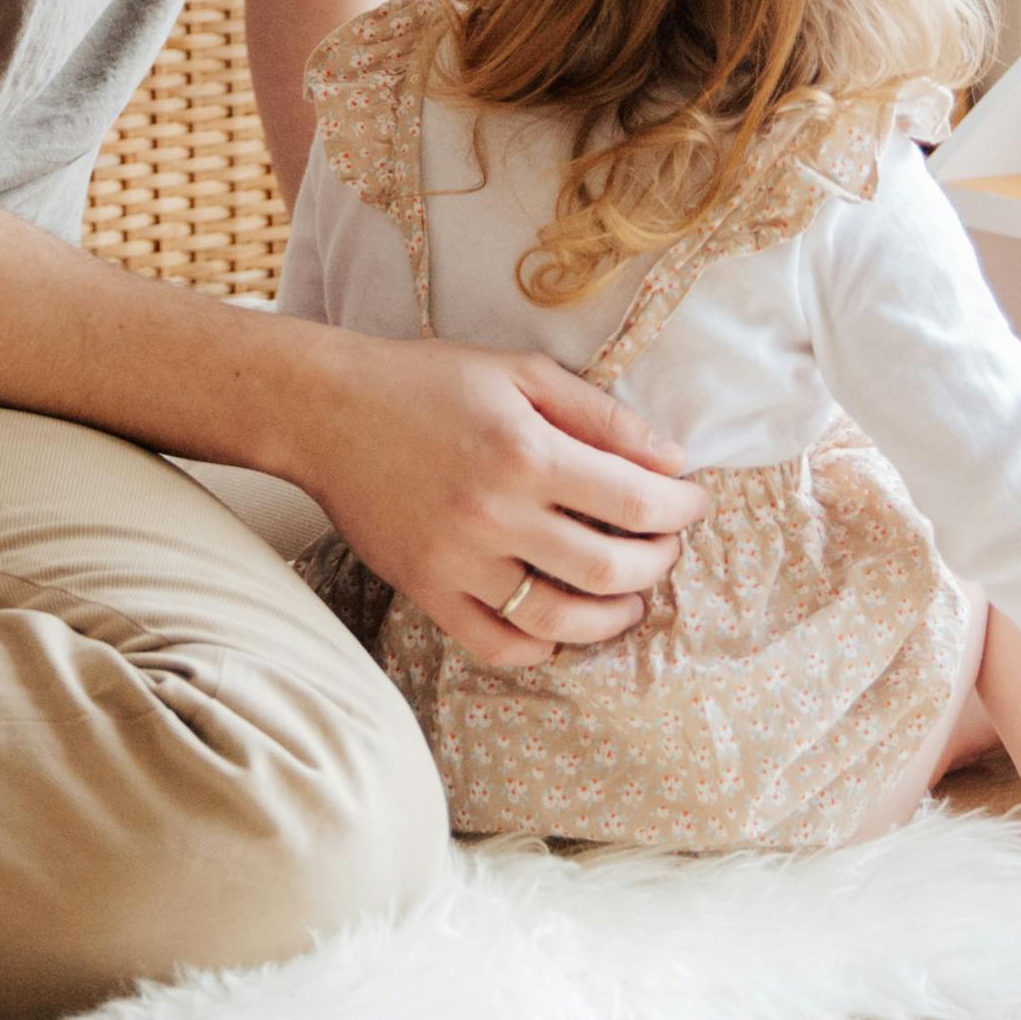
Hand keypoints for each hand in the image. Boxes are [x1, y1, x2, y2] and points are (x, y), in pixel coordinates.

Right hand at [283, 334, 710, 670]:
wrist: (326, 411)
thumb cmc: (427, 382)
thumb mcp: (520, 373)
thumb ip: (601, 416)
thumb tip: (673, 460)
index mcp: (526, 451)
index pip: (635, 501)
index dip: (681, 509)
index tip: (694, 503)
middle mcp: (496, 513)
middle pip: (610, 568)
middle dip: (657, 562)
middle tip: (664, 547)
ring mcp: (458, 560)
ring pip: (561, 618)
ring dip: (613, 616)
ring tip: (627, 598)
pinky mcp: (427, 590)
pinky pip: (498, 644)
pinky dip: (543, 646)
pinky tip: (562, 626)